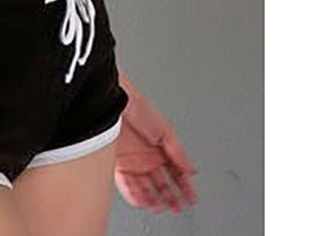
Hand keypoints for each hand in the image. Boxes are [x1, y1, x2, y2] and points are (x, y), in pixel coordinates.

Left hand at [114, 84, 198, 214]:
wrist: (116, 101)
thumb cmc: (138, 107)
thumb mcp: (165, 130)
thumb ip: (178, 152)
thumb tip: (192, 169)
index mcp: (161, 148)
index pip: (176, 173)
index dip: (185, 186)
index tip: (191, 199)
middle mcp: (148, 157)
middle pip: (162, 182)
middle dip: (171, 197)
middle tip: (178, 207)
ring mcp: (134, 161)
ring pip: (146, 186)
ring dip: (154, 198)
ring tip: (161, 207)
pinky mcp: (119, 163)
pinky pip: (128, 184)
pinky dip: (136, 195)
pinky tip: (144, 202)